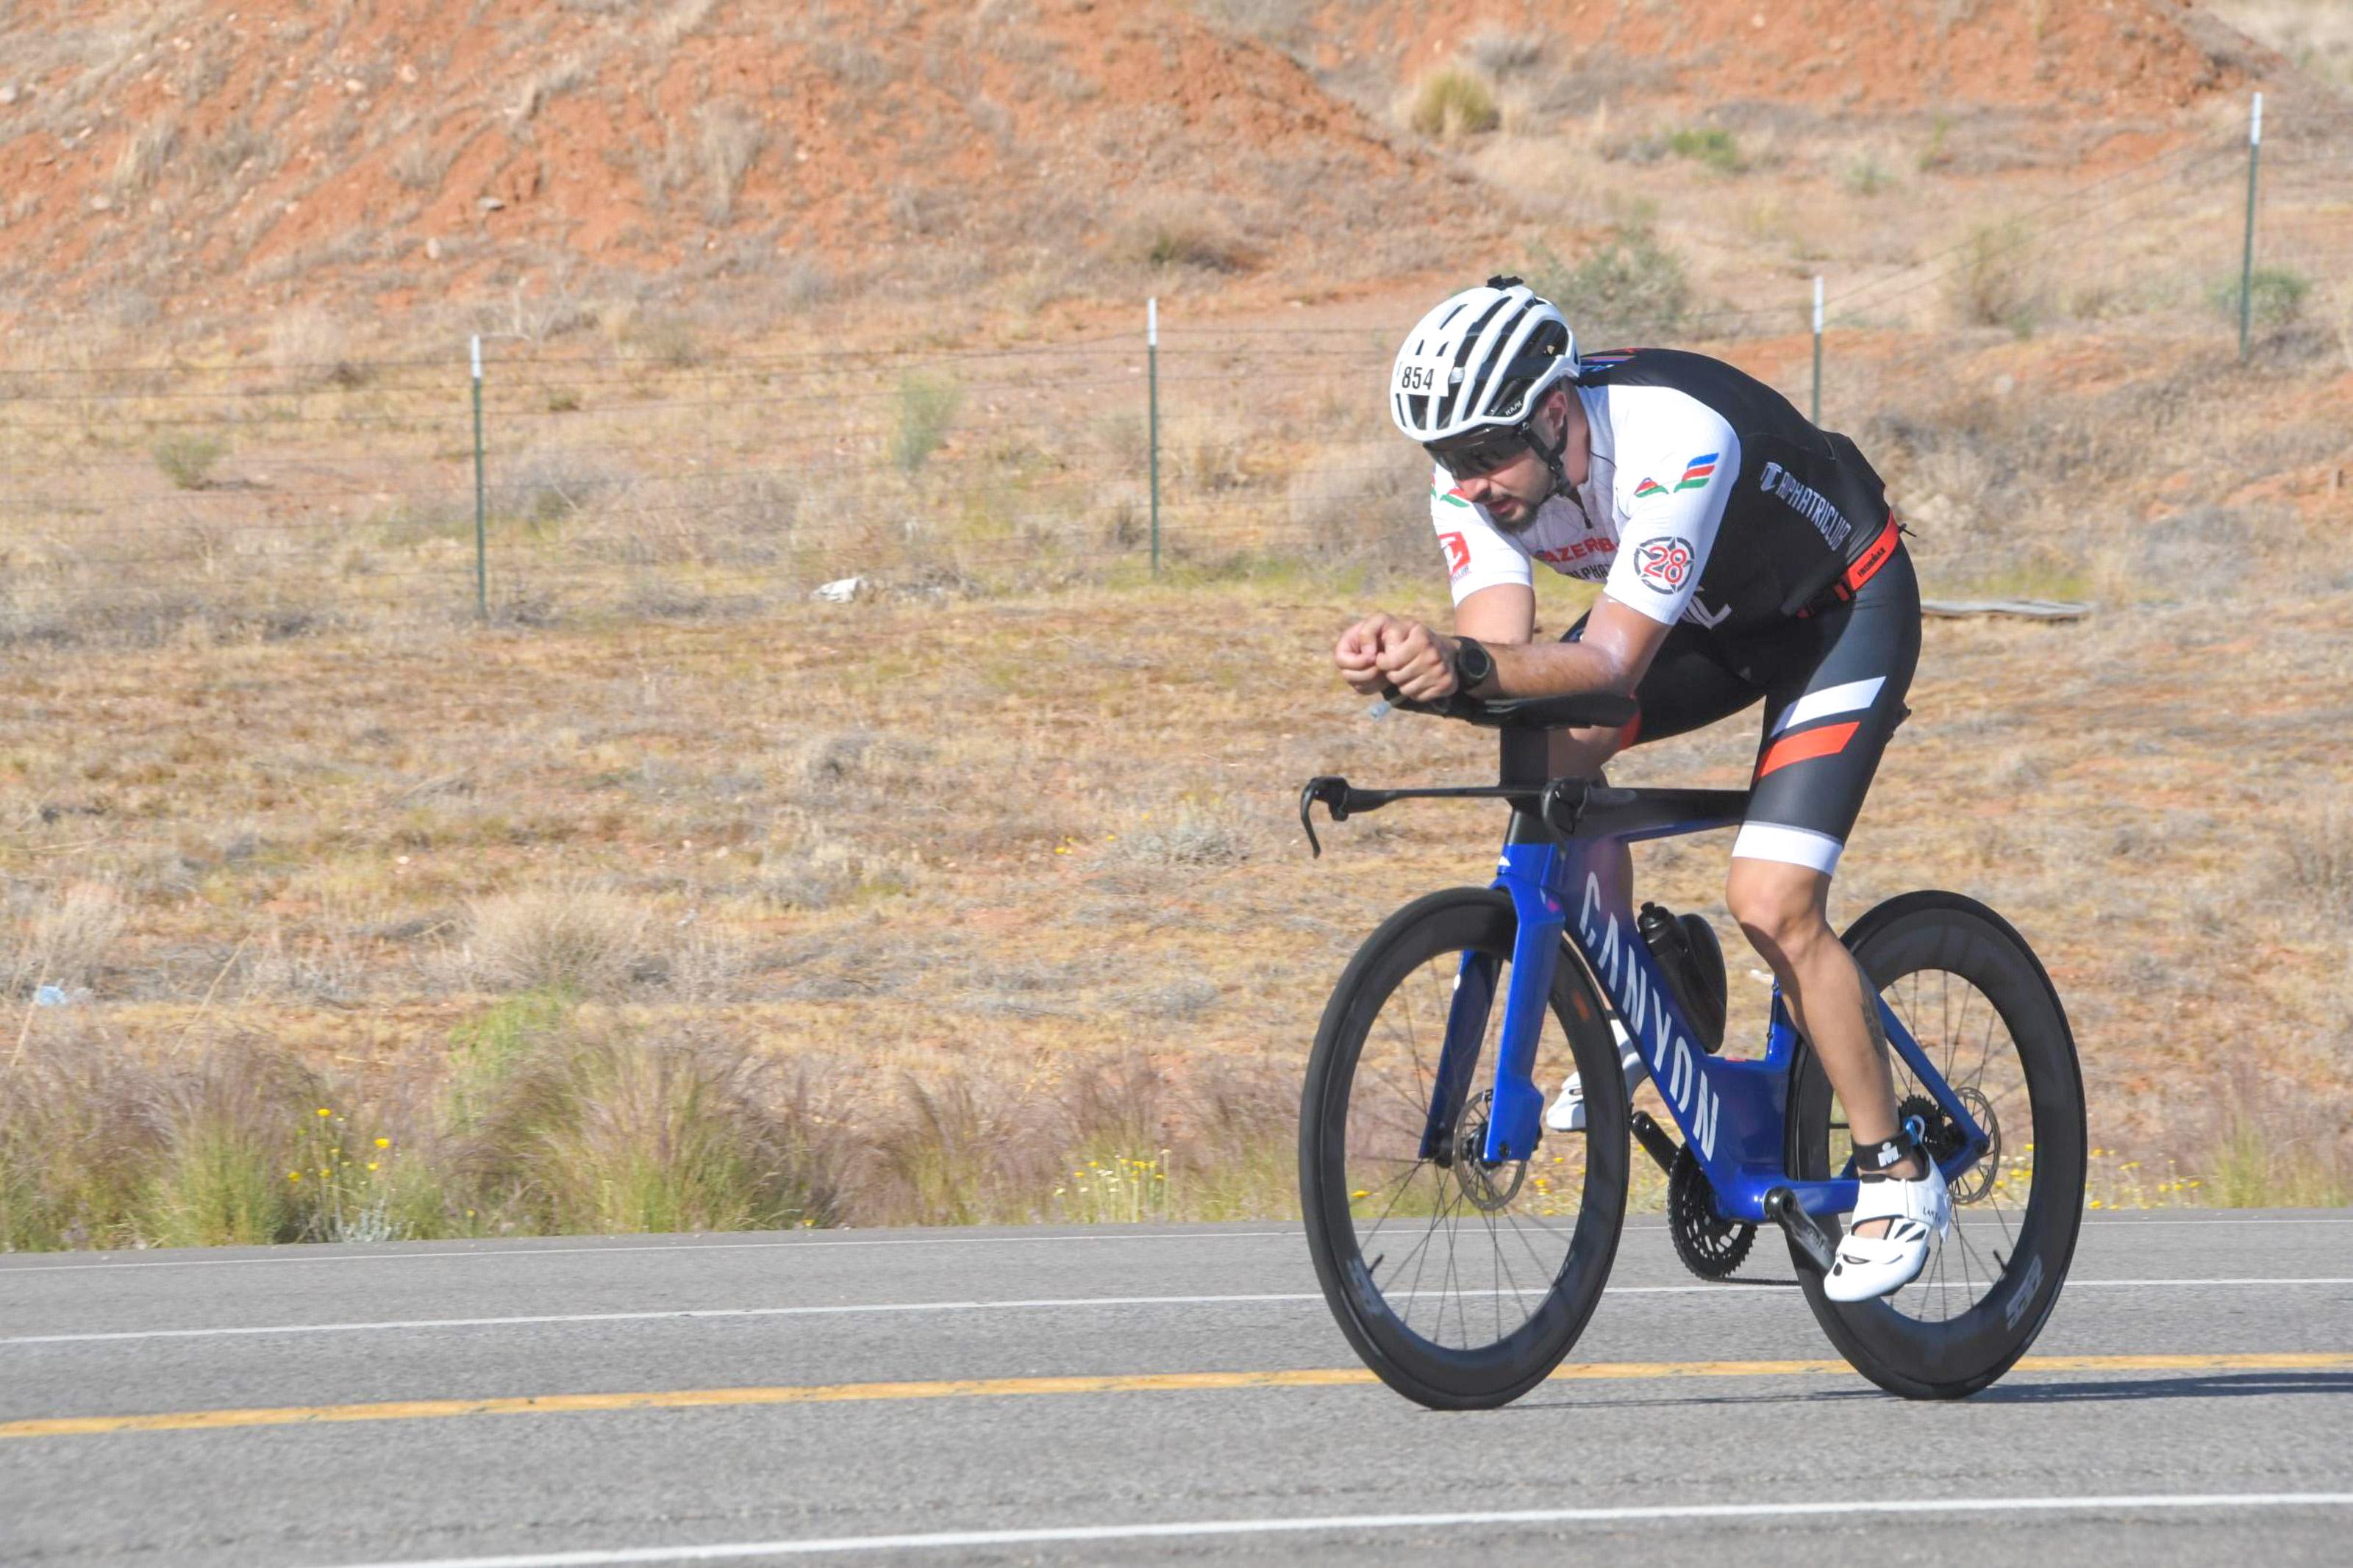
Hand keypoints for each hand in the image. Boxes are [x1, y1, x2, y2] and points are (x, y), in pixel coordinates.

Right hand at [1333, 613, 1393, 695]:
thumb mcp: (1379, 621)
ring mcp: (1353, 672)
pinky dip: (1378, 684)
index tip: (1375, 656)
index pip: (1341, 660)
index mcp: (1344, 644)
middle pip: (1348, 676)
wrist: (1401, 641)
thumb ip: (1369, 633)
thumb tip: (1368, 655)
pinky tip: (1386, 673)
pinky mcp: (1363, 682)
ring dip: (1374, 679)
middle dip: (1368, 672)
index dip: (1358, 661)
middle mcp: (1346, 660)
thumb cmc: (1388, 628)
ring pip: (1358, 685)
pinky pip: (1366, 690)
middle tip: (1382, 665)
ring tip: (1386, 667)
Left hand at [1336, 613, 1456, 700]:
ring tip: (1408, 672)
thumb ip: (1370, 633)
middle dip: (1392, 674)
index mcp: (1420, 637)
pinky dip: (1414, 691)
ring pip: (1405, 689)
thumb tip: (1368, 656)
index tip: (1384, 658)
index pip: (1389, 662)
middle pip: (1396, 677)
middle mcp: (1433, 654)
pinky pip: (1418, 696)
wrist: (1445, 651)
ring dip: (1402, 683)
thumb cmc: (1411, 639)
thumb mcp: (1392, 627)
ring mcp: (1441, 670)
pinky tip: (1419, 680)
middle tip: (1397, 667)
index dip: (1382, 663)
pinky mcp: (1446, 684)